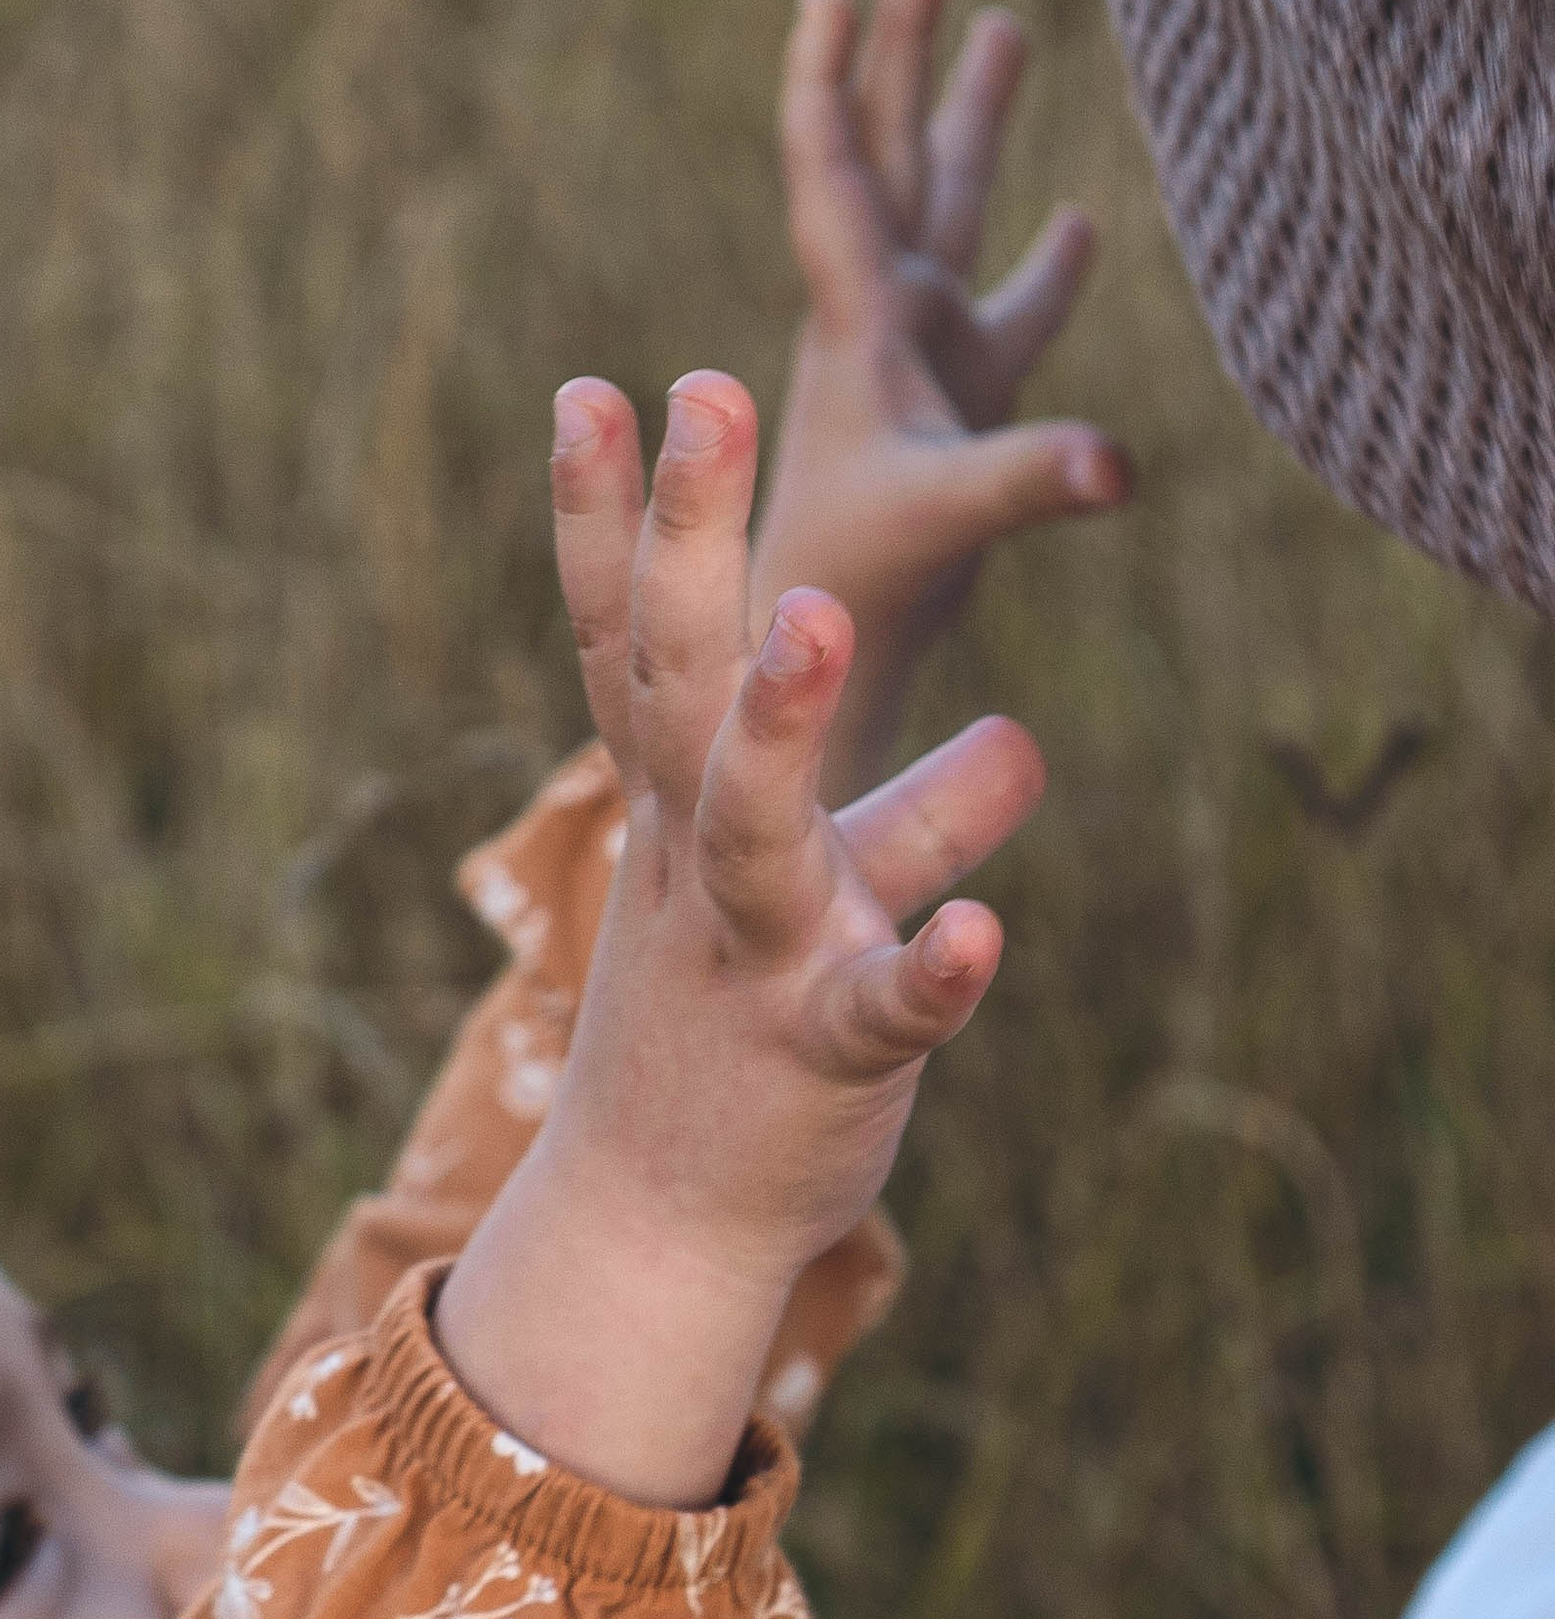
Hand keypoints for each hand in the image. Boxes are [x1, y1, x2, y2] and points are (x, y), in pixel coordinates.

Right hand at [436, 372, 1042, 1505]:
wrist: (659, 1231)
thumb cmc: (735, 1033)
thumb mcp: (819, 901)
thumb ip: (921, 811)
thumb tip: (1023, 737)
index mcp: (677, 808)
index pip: (628, 646)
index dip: (611, 520)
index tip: (596, 386)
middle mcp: (698, 862)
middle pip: (675, 685)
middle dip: (684, 542)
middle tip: (698, 392)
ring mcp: (752, 958)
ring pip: (760, 830)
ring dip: (780, 725)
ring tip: (817, 617)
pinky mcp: (824, 1059)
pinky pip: (879, 1012)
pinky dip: (928, 974)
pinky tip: (982, 937)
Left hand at [752, 0, 1129, 802]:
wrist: (822, 664)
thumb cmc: (860, 589)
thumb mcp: (950, 519)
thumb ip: (1029, 480)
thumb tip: (1122, 465)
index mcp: (860, 320)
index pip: (833, 173)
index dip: (828, 79)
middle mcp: (886, 320)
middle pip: (898, 149)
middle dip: (905, 44)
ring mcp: (926, 361)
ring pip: (953, 209)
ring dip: (973, 118)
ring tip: (999, 18)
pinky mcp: (964, 414)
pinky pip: (1014, 318)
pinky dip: (1046, 270)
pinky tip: (1075, 219)